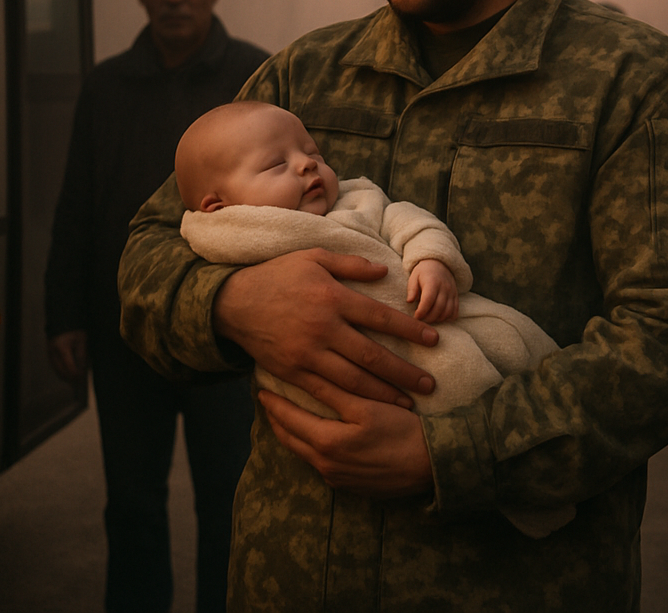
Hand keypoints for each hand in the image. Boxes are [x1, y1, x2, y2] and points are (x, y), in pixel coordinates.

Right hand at [48, 329, 87, 382]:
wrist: (64, 319)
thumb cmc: (75, 328)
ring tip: (74, 380)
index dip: (75, 374)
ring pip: (56, 369)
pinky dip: (61, 370)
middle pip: (60, 370)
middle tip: (78, 383)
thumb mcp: (82, 340)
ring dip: (64, 376)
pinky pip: (54, 365)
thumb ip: (82, 355)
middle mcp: (53, 352)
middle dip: (69, 378)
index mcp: (62, 348)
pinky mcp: (49, 352)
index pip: (68, 366)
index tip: (81, 379)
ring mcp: (49, 352)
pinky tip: (67, 373)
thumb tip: (82, 369)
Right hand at [213, 248, 438, 406]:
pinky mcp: (293, 372)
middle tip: (430, 384)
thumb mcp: (314, 257)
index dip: (409, 330)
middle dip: (404, 372)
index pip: (380, 317)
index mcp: (332, 298)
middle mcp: (323, 328)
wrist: (234, 302)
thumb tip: (384, 271)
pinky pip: (326, 393)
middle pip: (372, 356)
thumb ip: (350, 264)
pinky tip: (368, 409)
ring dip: (383, 394)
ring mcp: (307, 354)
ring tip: (408, 403)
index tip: (433, 340)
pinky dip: (351, 403)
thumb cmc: (278, 275)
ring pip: (353, 380)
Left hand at [258, 382, 432, 497]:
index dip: (274, 403)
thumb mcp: (366, 407)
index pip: (289, 420)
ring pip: (304, 452)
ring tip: (287, 414)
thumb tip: (306, 375)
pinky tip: (315, 433)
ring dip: (293, 433)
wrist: (432, 466)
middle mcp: (325, 465)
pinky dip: (311, 445)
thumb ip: (334, 393)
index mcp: (326, 443)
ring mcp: (337, 478)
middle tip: (267, 401)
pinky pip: (320, 462)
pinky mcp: (350, 485)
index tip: (261, 388)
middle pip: (291, 440)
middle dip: (277, 420)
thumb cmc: (402, 430)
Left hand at [406, 259, 458, 321]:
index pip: (428, 300)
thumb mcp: (414, 276)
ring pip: (447, 312)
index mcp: (432, 282)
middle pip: (438, 308)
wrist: (439, 263)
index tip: (415, 316)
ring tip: (428, 319)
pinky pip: (455, 311)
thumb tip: (409, 301)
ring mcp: (452, 293)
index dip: (422, 311)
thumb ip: (411, 289)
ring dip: (437, 319)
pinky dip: (447, 318)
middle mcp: (444, 288)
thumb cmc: (424, 272)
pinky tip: (439, 318)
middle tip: (420, 320)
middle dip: (428, 318)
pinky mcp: (456, 296)